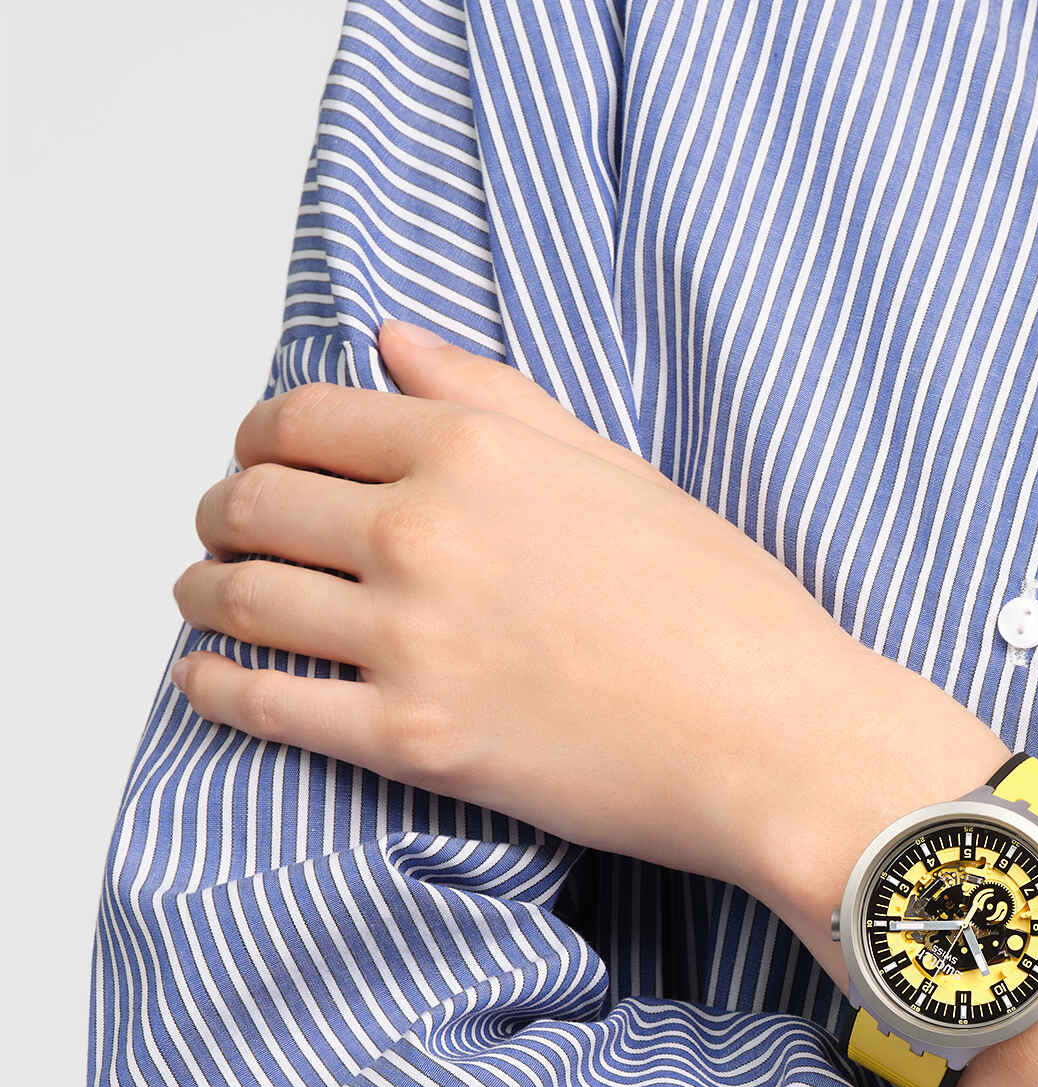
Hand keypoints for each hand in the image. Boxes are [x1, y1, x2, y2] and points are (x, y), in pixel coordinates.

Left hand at [172, 321, 1002, 927]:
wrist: (782, 742)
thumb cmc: (732, 615)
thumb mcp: (622, 474)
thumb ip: (497, 400)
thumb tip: (393, 344)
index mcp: (475, 451)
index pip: (305, 418)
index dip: (263, 438)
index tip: (263, 461)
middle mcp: (424, 532)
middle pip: (254, 502)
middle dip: (224, 513)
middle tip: (227, 532)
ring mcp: (412, 640)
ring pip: (242, 598)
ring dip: (205, 592)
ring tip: (209, 599)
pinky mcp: (413, 742)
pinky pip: (265, 705)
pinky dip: (215, 687)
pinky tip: (206, 680)